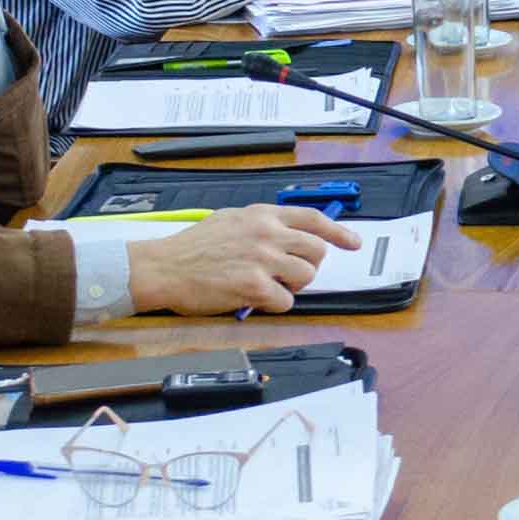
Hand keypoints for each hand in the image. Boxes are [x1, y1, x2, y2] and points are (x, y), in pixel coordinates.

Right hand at [125, 205, 361, 315]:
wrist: (164, 267)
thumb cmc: (193, 247)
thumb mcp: (231, 220)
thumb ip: (262, 224)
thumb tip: (288, 235)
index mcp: (263, 215)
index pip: (314, 219)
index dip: (339, 232)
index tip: (353, 243)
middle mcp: (267, 233)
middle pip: (316, 250)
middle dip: (309, 266)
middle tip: (290, 275)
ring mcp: (263, 259)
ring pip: (307, 277)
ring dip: (293, 287)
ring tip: (269, 287)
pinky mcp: (255, 286)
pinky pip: (286, 301)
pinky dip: (275, 305)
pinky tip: (255, 299)